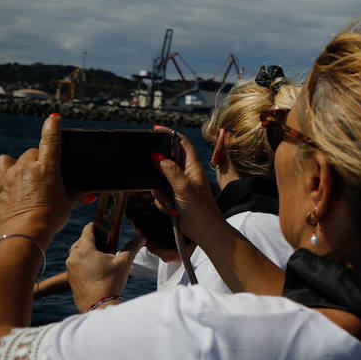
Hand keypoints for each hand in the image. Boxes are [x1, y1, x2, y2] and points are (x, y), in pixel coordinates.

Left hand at [0, 114, 82, 243]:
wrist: (26, 234)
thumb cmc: (50, 219)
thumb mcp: (68, 204)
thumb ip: (78, 195)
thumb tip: (90, 193)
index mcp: (47, 168)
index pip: (51, 140)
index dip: (52, 127)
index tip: (53, 118)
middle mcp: (25, 168)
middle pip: (29, 154)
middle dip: (35, 161)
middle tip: (41, 177)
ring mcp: (5, 177)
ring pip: (5, 161)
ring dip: (11, 165)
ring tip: (16, 176)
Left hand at [66, 224, 135, 311]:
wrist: (98, 304)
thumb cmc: (110, 282)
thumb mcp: (124, 262)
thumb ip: (133, 247)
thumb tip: (142, 237)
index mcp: (85, 249)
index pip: (87, 229)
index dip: (97, 226)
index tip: (105, 228)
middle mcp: (74, 256)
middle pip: (81, 240)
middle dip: (94, 240)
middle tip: (107, 244)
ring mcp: (70, 267)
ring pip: (77, 252)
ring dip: (87, 251)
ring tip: (101, 257)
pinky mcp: (70, 277)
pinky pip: (75, 263)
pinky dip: (83, 262)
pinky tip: (96, 268)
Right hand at [150, 127, 224, 247]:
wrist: (204, 230)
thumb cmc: (200, 208)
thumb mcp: (183, 187)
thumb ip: (170, 170)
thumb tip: (157, 157)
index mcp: (193, 166)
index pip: (181, 143)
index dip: (169, 134)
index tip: (155, 129)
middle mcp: (186, 173)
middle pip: (166, 161)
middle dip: (159, 171)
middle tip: (162, 184)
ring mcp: (180, 185)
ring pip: (160, 180)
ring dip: (161, 193)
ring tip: (172, 202)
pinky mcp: (175, 197)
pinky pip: (160, 195)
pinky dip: (163, 203)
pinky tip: (172, 210)